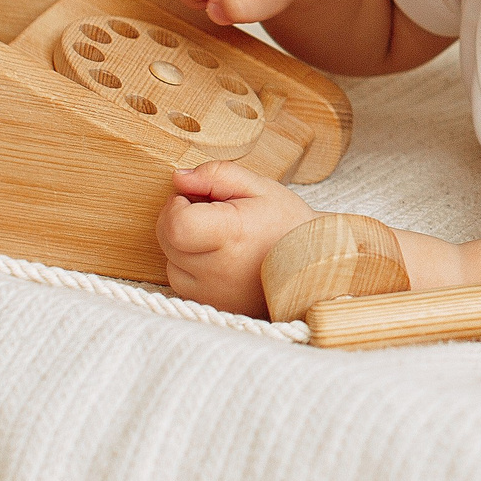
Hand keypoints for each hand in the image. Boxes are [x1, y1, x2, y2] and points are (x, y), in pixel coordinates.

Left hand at [155, 161, 315, 315]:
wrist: (313, 264)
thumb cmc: (286, 221)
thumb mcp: (259, 186)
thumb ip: (216, 175)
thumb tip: (178, 178)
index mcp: (232, 234)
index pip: (175, 224)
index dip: (175, 205)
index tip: (193, 198)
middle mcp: (219, 270)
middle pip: (167, 240)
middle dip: (178, 218)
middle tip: (210, 212)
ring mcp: (215, 293)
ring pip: (170, 261)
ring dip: (182, 244)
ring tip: (217, 236)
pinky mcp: (213, 305)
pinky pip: (181, 281)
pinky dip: (189, 266)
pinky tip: (217, 255)